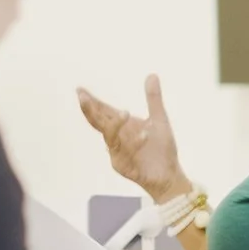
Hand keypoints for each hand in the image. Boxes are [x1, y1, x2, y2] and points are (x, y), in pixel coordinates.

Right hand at [77, 73, 184, 200]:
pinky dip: (136, 143)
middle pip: (98, 123)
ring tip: (125, 112)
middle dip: (90, 110)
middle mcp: (115, 139)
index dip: (91, 101)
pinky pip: (127, 154)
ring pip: (110, 138)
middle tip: (82, 97)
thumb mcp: (159, 120)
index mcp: (121, 126)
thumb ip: (153, 99)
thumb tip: (152, 74)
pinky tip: (145, 134)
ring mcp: (117, 153)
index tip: (79, 90)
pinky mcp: (124, 167)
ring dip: (115, 125)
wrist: (169, 174)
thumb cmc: (161, 149)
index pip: (102, 111)